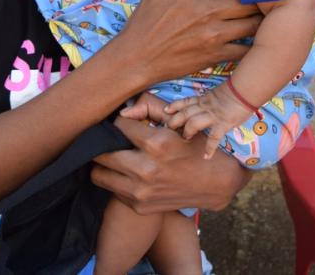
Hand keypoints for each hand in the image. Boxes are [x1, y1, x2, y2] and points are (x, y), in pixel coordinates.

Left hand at [92, 93, 250, 213]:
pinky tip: (129, 174)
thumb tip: (121, 110)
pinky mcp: (140, 207)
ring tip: (113, 158)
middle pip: (100, 153)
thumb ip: (149, 108)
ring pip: (98, 175)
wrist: (215, 183)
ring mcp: (141, 192)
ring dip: (104, 164)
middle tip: (108, 140)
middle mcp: (146, 170)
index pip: (117, 126)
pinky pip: (112, 191)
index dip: (118, 123)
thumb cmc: (195, 147)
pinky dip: (117, 181)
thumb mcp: (177, 123)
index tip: (122, 124)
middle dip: (103, 143)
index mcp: (156, 144)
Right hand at [113, 0, 260, 90]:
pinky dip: (253, 46)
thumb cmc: (144, 24)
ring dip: (260, 22)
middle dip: (259, 1)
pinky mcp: (215, 55)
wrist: (135, 58)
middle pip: (248, 0)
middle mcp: (205, 10)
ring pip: (252, 23)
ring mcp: (212, 33)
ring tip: (266, 20)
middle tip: (267, 1)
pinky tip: (256, 43)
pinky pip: (246, 49)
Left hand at [163, 85, 253, 159]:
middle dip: (175, 120)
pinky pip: (214, 137)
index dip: (174, 106)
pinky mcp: (222, 123)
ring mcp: (213, 115)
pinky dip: (210, 148)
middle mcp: (205, 106)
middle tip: (167, 128)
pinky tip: (206, 156)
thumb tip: (214, 103)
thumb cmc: (238, 88)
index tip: (165, 111)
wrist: (246, 89)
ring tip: (184, 139)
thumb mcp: (221, 92)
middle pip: (185, 113)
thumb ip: (214, 99)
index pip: (186, 102)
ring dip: (187, 131)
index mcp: (204, 98)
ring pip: (193, 123)